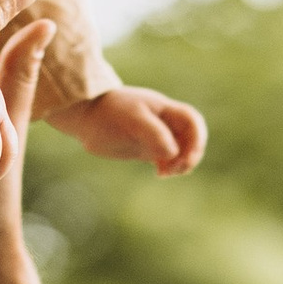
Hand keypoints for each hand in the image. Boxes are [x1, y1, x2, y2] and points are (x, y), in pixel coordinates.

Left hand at [55, 83, 205, 175]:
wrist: (85, 116)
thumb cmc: (108, 113)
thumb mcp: (133, 120)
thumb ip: (154, 134)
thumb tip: (172, 153)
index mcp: (164, 110)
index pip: (193, 121)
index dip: (197, 138)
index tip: (187, 156)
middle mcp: (162, 122)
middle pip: (190, 138)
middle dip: (190, 154)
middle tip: (178, 168)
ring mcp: (154, 135)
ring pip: (179, 150)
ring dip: (180, 164)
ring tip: (166, 173)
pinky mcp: (144, 148)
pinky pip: (165, 158)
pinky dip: (168, 168)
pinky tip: (159, 174)